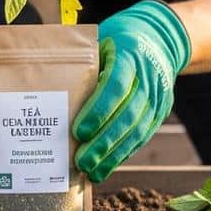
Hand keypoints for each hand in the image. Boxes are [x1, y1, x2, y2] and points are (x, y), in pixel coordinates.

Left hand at [72, 0, 191, 181]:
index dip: (99, 111)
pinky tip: (107, 166)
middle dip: (104, 142)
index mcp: (131, 55)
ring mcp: (159, 96)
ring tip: (92, 172)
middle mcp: (149, 78)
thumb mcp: (100, 42)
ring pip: (138, 130)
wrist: (158, 38)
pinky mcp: (161, 111)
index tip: (78, 131)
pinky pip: (143, 136)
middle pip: (128, 115)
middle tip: (81, 161)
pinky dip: (124, 153)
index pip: (117, 86)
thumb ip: (82, 64)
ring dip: (114, 155)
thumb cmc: (118, 40)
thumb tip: (48, 92)